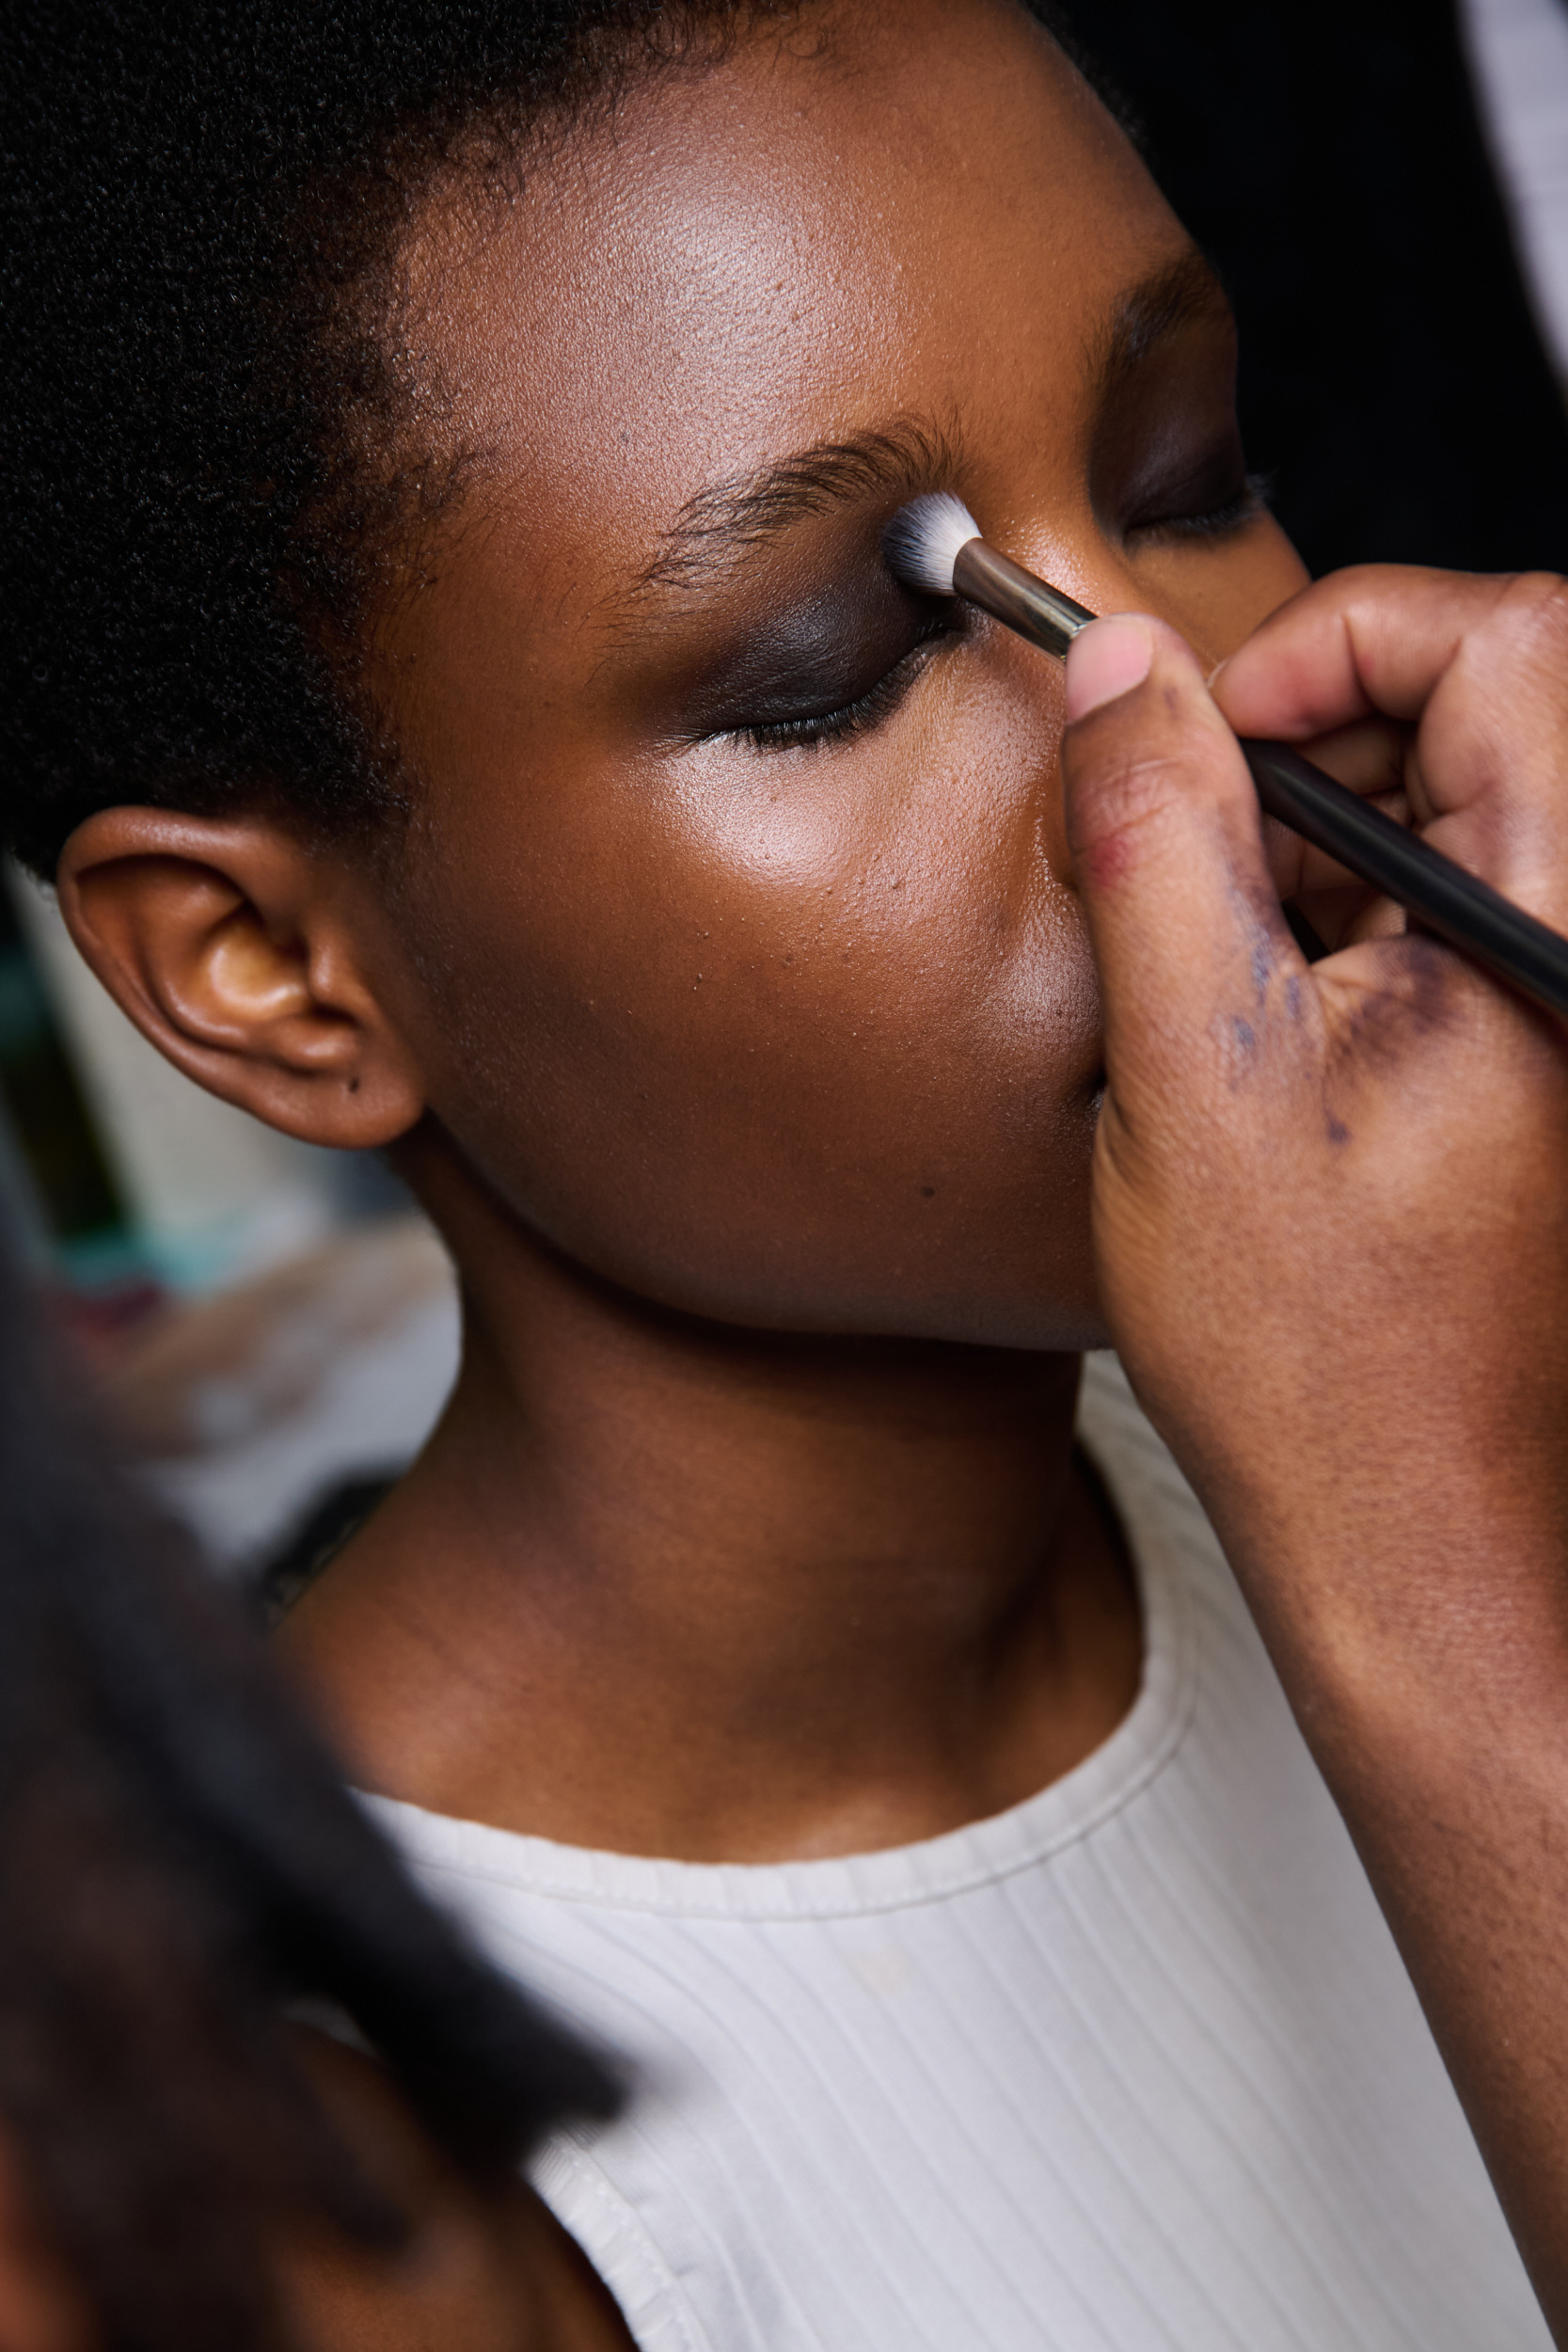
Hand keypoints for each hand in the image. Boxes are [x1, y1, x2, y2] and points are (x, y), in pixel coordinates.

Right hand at [1059, 565, 1567, 2337]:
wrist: (1402, 1530)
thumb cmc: (1322, 1359)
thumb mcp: (1195, 1076)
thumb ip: (1160, 846)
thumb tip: (1123, 678)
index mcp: (1545, 934)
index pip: (1507, 644)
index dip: (1344, 637)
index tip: (1213, 721)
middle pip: (1487, 706)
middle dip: (1314, 735)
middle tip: (1188, 831)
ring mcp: (1551, 1001)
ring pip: (1451, 803)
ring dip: (1308, 837)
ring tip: (1210, 962)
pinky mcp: (1518, 1048)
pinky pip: (1433, 904)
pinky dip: (1327, 916)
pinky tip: (1252, 1015)